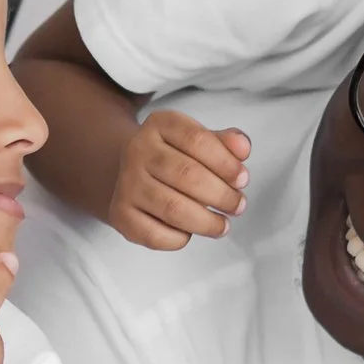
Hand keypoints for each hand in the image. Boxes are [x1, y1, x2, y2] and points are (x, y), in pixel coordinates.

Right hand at [107, 109, 249, 249]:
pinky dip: (179, 239)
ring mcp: (126, 183)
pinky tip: (189, 232)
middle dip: (222, 195)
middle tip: (238, 205)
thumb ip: (225, 143)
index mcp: (160, 124)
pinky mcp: (121, 213)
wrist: (132, 173)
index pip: (197, 140)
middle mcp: (137, 150)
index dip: (226, 163)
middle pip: (187, 175)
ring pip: (173, 208)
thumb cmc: (176, 157)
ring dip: (206, 222)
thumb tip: (242, 148)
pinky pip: (155, 235)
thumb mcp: (199, 141)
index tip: (243, 180)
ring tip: (222, 225)